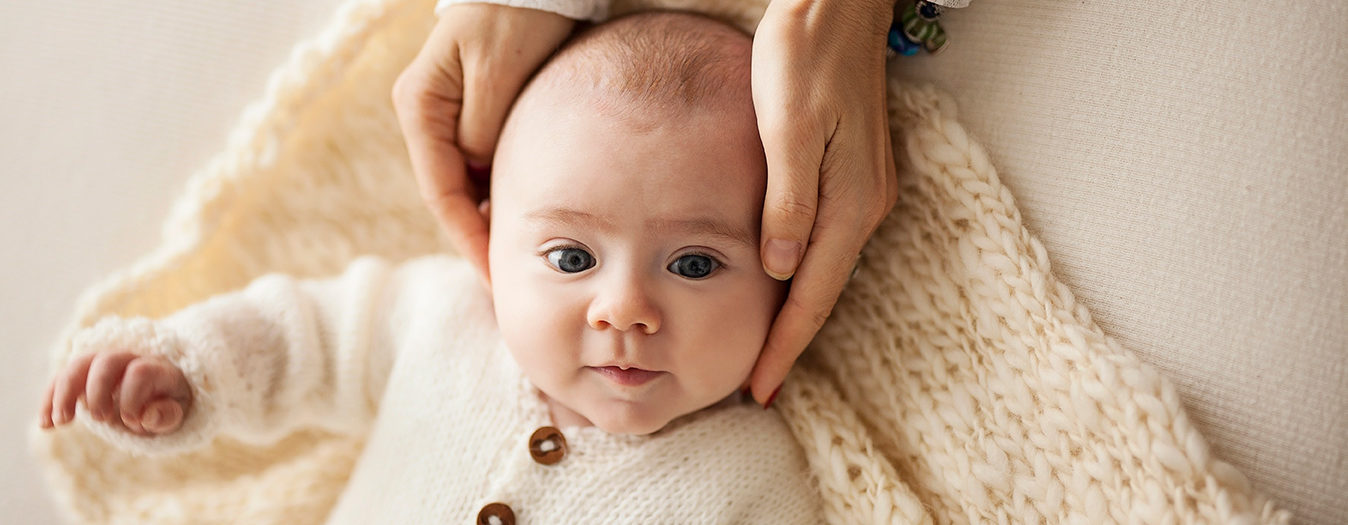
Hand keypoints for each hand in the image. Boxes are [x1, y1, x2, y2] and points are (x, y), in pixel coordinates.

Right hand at [39, 351, 191, 435]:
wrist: (158, 395)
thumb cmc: (168, 406)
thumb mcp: (176, 414)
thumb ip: (166, 416)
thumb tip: (147, 416)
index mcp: (156, 367)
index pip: (139, 372)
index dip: (132, 397)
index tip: (132, 420)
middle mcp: (129, 358)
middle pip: (106, 361)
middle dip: (97, 390)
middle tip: (99, 419)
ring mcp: (103, 363)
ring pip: (78, 365)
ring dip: (65, 393)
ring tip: (61, 422)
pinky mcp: (83, 374)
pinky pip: (61, 379)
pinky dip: (50, 400)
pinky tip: (46, 424)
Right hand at [392, 5, 574, 284]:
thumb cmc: (515, 16)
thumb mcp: (497, 72)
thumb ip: (484, 128)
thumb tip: (478, 172)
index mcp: (421, 109)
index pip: (441, 193)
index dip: (469, 239)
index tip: (496, 274)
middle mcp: (430, 116)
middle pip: (452, 195)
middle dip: (481, 238)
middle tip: (513, 281)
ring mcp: (454, 115)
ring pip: (471, 183)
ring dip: (495, 219)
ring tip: (525, 258)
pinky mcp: (482, 111)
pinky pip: (490, 164)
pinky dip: (508, 192)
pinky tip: (533, 215)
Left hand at [748, 0, 897, 403]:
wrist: (839, 5)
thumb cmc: (805, 56)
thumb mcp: (787, 126)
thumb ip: (788, 201)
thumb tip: (784, 268)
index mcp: (849, 201)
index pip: (812, 295)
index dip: (784, 346)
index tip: (760, 388)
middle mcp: (864, 203)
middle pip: (822, 290)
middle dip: (789, 340)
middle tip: (756, 384)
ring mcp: (864, 188)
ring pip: (826, 266)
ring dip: (796, 309)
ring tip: (764, 346)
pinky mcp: (854, 172)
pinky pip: (828, 237)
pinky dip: (803, 270)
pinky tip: (783, 279)